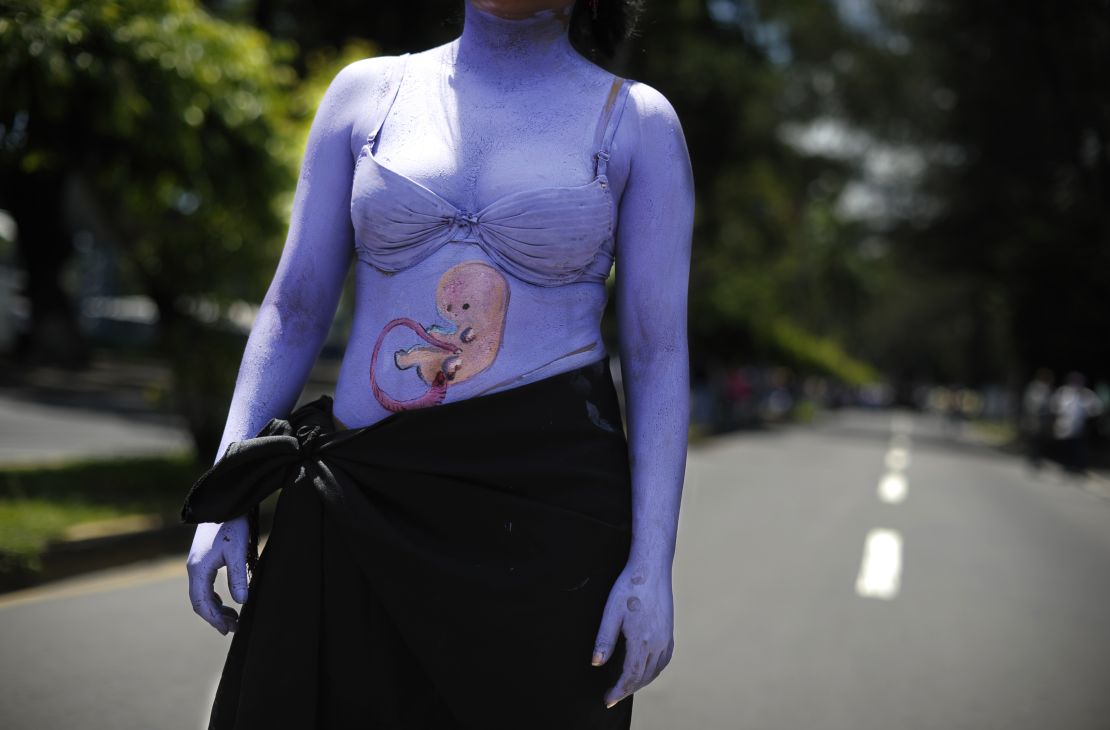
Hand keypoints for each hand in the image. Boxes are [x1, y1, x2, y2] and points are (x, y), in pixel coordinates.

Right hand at [186, 516, 250, 634]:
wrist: (223, 502)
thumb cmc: (232, 525)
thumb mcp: (237, 552)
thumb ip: (238, 577)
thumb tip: (241, 602)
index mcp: (198, 570)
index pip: (202, 604)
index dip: (214, 619)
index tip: (229, 630)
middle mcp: (193, 569)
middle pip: (200, 602)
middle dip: (215, 617)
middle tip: (234, 628)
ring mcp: (197, 564)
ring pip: (202, 594)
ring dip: (216, 608)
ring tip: (233, 618)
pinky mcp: (203, 559)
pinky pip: (205, 585)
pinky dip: (214, 597)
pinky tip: (227, 601)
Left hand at [592, 560, 674, 707]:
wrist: (652, 570)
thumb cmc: (629, 588)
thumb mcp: (611, 613)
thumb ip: (604, 640)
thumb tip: (596, 663)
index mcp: (642, 640)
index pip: (631, 675)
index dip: (619, 690)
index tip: (607, 699)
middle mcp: (657, 642)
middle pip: (644, 677)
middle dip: (628, 689)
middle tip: (613, 696)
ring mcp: (666, 638)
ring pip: (656, 670)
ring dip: (641, 682)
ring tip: (626, 686)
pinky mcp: (669, 631)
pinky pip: (664, 660)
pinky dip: (654, 671)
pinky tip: (646, 670)